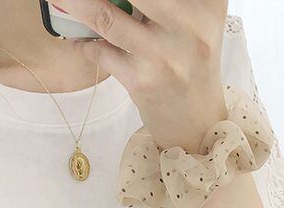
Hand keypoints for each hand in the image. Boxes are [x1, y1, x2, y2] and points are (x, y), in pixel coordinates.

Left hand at [52, 0, 229, 151]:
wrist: (196, 120)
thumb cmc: (190, 61)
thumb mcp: (195, 20)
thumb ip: (166, 1)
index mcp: (208, 3)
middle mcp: (191, 25)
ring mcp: (165, 56)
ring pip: (105, 15)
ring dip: (75, 3)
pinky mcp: (142, 81)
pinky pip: (100, 50)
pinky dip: (84, 42)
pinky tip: (79, 39)